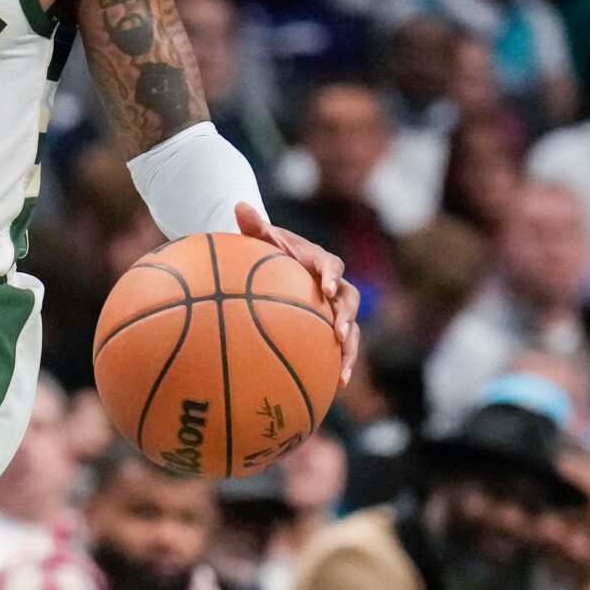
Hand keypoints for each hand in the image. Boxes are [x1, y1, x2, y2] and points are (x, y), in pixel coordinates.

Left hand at [235, 203, 360, 382]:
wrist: (279, 265)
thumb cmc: (269, 251)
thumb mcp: (261, 238)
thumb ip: (253, 225)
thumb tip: (238, 204)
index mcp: (320, 261)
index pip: (332, 266)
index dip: (332, 277)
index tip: (327, 289)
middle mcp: (334, 285)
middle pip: (350, 300)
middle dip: (347, 316)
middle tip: (339, 332)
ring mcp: (335, 307)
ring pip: (352, 328)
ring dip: (350, 348)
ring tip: (343, 371)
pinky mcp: (331, 325)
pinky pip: (340, 346)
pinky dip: (340, 362)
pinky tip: (335, 386)